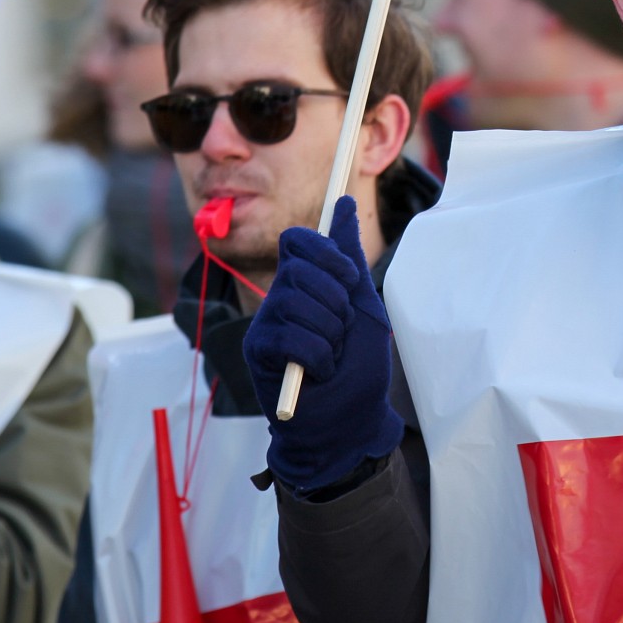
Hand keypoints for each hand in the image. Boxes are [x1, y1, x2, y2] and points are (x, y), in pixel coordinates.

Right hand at [243, 196, 402, 495]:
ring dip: (330, 334)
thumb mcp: (364, 304)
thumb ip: (350, 258)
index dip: (326, 254)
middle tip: (342, 330)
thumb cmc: (359, 365)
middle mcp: (279, 297)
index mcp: (304, 282)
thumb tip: (342, 202)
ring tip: (333, 355)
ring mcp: (266, 325)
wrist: (353, 420)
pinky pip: (291, 338)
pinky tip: (320, 372)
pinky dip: (319, 358)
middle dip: (336, 301)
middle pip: (299, 268)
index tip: (349, 280)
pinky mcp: (258, 353)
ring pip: (296, 303)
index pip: (298, 240)